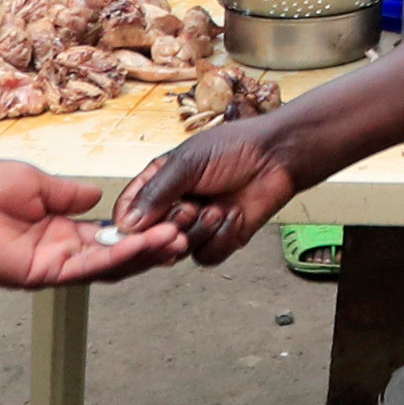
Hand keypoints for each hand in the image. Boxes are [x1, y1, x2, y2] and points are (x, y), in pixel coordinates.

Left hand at [0, 160, 188, 287]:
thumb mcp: (38, 182)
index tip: (168, 218)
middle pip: (116, 255)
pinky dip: (117, 258)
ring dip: (144, 254)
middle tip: (185, 235)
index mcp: (61, 227)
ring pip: (109, 266)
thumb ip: (69, 194)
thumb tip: (97, 196)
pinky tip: (145, 245)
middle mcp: (62, 250)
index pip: (109, 235)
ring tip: (177, 240)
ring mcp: (54, 265)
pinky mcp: (43, 275)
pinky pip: (87, 268)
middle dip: (152, 247)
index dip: (139, 230)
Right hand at [115, 112, 301, 266]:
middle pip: (153, 238)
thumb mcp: (187, 163)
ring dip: (200, 231)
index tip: (141, 230)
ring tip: (217, 208)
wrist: (276, 158)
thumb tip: (128, 224)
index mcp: (158, 183)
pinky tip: (233, 215)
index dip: (131, 227)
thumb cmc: (233, 148)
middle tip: (190, 208)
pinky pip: (207, 255)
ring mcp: (196, 225)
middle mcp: (173, 206)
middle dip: (172, 226)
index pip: (129, 212)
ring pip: (179, 251)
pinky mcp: (219, 240)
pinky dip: (220, 238)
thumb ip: (156, 193)